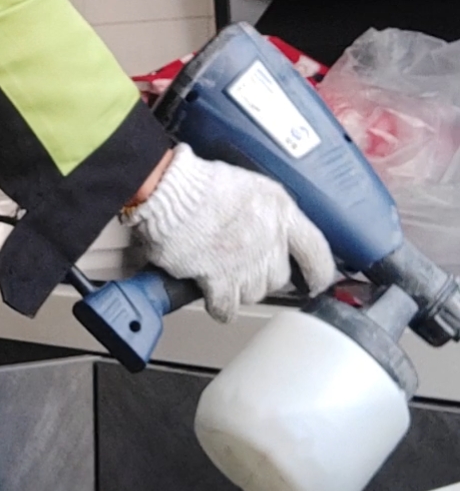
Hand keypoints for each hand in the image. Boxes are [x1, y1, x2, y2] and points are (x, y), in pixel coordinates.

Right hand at [124, 143, 336, 321]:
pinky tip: (212, 296)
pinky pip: (227, 308)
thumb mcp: (250, 186)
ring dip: (239, 288)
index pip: (317, 252)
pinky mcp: (221, 279)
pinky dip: (220, 306)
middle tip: (242, 264)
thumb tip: (265, 231)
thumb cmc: (201, 182)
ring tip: (221, 271)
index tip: (316, 283)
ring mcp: (247, 262)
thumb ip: (266, 212)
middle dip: (263, 275)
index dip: (319, 273)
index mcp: (282, 212)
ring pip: (254, 293)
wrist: (170, 190)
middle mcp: (271, 239)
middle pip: (280, 277)